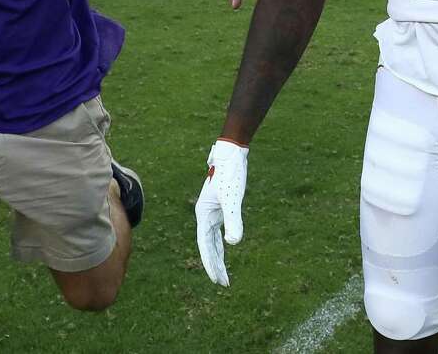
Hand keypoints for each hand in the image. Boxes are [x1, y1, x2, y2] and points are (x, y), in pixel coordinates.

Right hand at [195, 139, 248, 286]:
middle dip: (215, 265)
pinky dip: (221, 241)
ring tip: (224, 272)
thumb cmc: (231, 174)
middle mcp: (204, 215)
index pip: (206, 246)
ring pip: (212, 239)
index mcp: (204, 215)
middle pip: (208, 246)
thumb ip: (233, 220)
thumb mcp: (233, 199)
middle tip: (224, 283)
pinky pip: (217, 229)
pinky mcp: (219, 205)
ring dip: (217, 255)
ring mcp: (211, 210)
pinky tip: (226, 245)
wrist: (231, 154)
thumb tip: (233, 243)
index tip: (217, 280)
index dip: (211, 264)